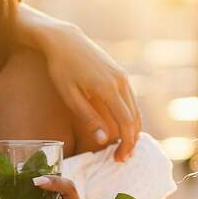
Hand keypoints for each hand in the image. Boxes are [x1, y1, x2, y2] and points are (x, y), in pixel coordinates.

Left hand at [23, 6, 140, 161]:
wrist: (65, 40)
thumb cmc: (62, 68)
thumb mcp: (70, 95)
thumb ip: (88, 118)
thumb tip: (104, 140)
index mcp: (108, 89)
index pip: (126, 123)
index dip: (126, 144)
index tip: (119, 159)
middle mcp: (121, 82)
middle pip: (134, 118)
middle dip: (131, 140)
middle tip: (120, 158)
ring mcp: (123, 77)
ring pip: (135, 110)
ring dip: (132, 130)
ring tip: (122, 146)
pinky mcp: (120, 74)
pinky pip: (130, 100)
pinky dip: (129, 117)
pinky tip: (120, 127)